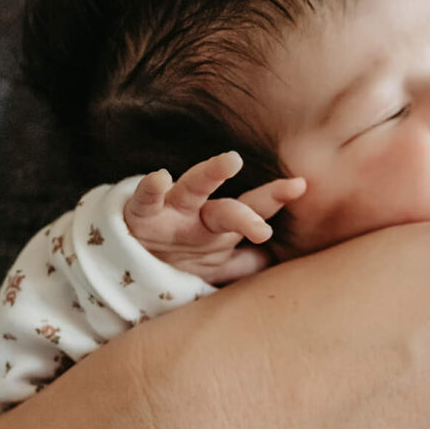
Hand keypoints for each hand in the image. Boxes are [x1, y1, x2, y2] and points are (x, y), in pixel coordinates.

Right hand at [123, 151, 305, 283]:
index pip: (253, 209)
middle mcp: (200, 214)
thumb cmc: (180, 258)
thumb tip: (279, 264)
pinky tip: (160, 177)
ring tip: (232, 161)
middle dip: (255, 203)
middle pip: (230, 206)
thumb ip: (246, 265)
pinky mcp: (141, 215)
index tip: (300, 185)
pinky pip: (146, 200)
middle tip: (283, 192)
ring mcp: (171, 211)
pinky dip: (151, 188)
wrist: (129, 261)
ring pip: (192, 189)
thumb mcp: (215, 267)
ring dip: (211, 174)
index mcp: (221, 227)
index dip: (275, 198)